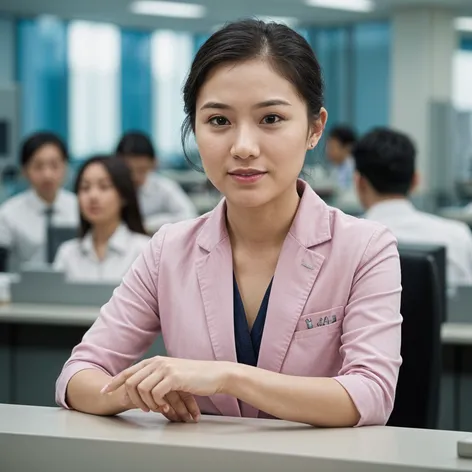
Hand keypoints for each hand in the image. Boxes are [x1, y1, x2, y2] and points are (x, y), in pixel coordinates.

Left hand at [101, 357, 229, 416]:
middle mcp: (158, 362)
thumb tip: (139, 390)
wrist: (214, 375)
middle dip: (132, 398)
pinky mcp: (174, 377)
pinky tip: (165, 407)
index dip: (114, 382)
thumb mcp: (171, 375)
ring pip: (141, 388)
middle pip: (131, 381)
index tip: (104, 391)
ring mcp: (165, 369)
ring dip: (146, 403)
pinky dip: (158, 403)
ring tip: (157, 409)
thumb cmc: (194, 378)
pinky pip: (155, 393)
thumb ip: (156, 378)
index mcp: (155, 361)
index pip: (129, 371)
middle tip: (144, 409)